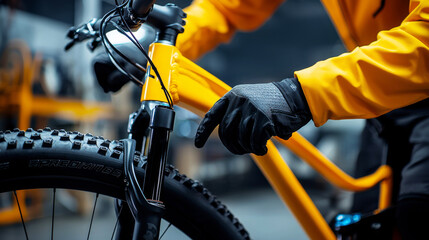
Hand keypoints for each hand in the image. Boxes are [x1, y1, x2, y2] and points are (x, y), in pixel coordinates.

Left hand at [195, 78, 311, 155]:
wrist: (297, 96)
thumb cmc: (273, 103)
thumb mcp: (250, 100)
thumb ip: (236, 112)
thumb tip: (226, 135)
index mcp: (233, 95)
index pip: (212, 115)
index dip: (203, 131)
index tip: (198, 144)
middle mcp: (239, 100)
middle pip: (225, 132)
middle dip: (232, 146)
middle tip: (242, 151)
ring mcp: (251, 109)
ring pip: (240, 139)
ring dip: (248, 148)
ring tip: (257, 147)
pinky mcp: (264, 119)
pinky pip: (254, 142)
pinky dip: (258, 149)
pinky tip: (264, 148)